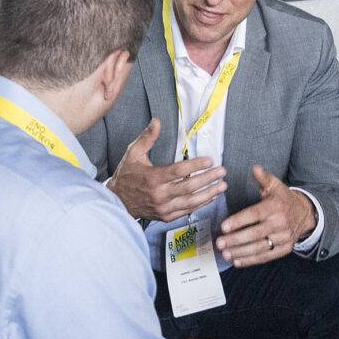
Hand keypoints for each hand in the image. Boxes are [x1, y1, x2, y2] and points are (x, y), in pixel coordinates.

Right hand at [110, 121, 228, 222]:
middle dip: (208, 179)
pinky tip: (210, 197)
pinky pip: (187, 211)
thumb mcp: (133, 153)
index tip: (210, 160)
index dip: (196, 165)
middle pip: (189, 186)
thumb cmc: (126, 176)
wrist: (117, 201)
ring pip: (191, 201)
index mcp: (153, 178)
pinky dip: (200, 204)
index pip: (179, 171)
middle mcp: (159, 194)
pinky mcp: (166, 216)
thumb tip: (157, 121)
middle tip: (222, 171)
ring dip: (209, 193)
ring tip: (222, 185)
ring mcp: (163, 207)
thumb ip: (147, 138)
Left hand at [217, 166, 314, 265]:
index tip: (223, 227)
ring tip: (225, 254)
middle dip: (236, 240)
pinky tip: (237, 261)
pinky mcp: (284, 249)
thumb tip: (255, 168)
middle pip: (255, 234)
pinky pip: (266, 257)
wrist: (305, 214)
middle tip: (220, 243)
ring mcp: (283, 238)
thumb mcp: (275, 185)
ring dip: (241, 252)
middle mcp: (280, 223)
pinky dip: (251, 260)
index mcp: (275, 207)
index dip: (238, 221)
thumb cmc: (284, 199)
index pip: (254, 215)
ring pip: (259, 247)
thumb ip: (263, 178)